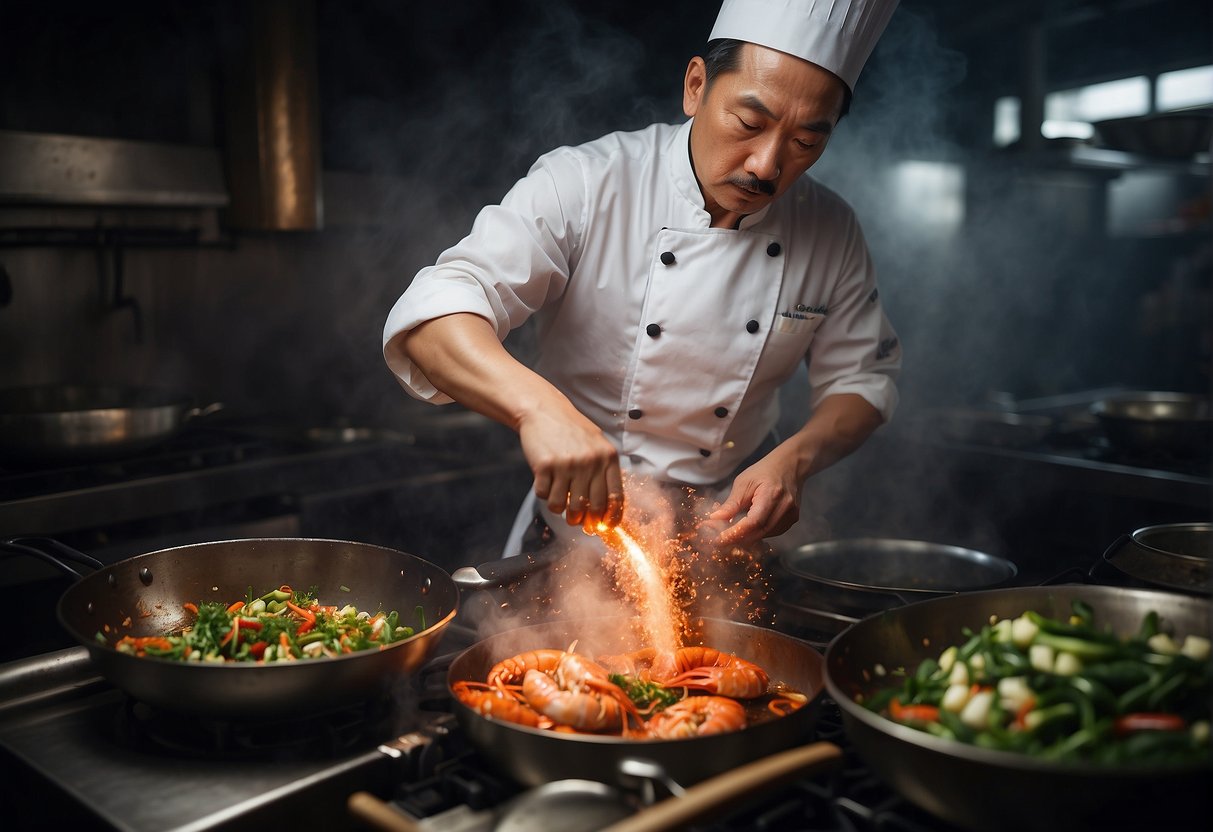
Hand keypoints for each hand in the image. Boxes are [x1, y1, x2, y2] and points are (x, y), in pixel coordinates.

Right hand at [517, 406, 623, 529]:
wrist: (543, 410)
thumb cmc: (571, 430)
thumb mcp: (596, 445)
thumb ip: (603, 473)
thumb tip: (605, 510)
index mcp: (607, 458)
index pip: (615, 498)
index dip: (610, 518)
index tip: (604, 527)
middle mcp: (590, 462)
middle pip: (591, 508)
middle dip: (583, 521)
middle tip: (577, 520)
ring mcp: (567, 464)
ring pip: (565, 507)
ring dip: (561, 511)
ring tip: (558, 500)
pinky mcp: (544, 466)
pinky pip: (544, 496)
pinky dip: (544, 495)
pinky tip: (545, 482)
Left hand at [708, 450, 801, 546]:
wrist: (789, 466)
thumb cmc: (764, 471)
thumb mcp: (743, 483)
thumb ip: (731, 503)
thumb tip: (714, 518)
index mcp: (772, 495)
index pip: (752, 523)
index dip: (734, 534)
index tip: (718, 539)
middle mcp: (785, 508)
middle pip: (758, 533)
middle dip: (736, 538)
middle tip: (718, 536)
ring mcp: (791, 516)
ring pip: (763, 536)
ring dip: (745, 537)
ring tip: (730, 528)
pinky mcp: (791, 521)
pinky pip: (770, 533)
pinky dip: (756, 533)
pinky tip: (746, 526)